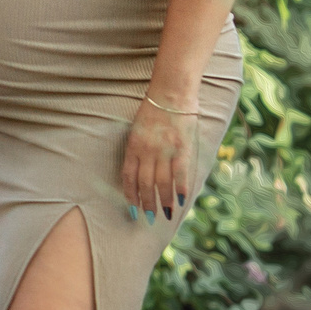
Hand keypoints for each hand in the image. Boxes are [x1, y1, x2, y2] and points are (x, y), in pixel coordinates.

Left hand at [120, 92, 197, 221]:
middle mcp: (146, 151)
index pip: (128, 177)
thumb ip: (138, 149)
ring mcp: (164, 151)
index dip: (130, 195)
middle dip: (146, 203)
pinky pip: (180, 174)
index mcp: (133, 147)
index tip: (133, 208)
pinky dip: (180, 189)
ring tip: (166, 214)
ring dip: (163, 201)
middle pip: (145, 184)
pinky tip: (181, 200)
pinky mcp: (182, 148)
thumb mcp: (138, 129)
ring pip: (162, 183)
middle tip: (149, 217)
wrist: (171, 92)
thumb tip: (141, 170)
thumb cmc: (154, 109)